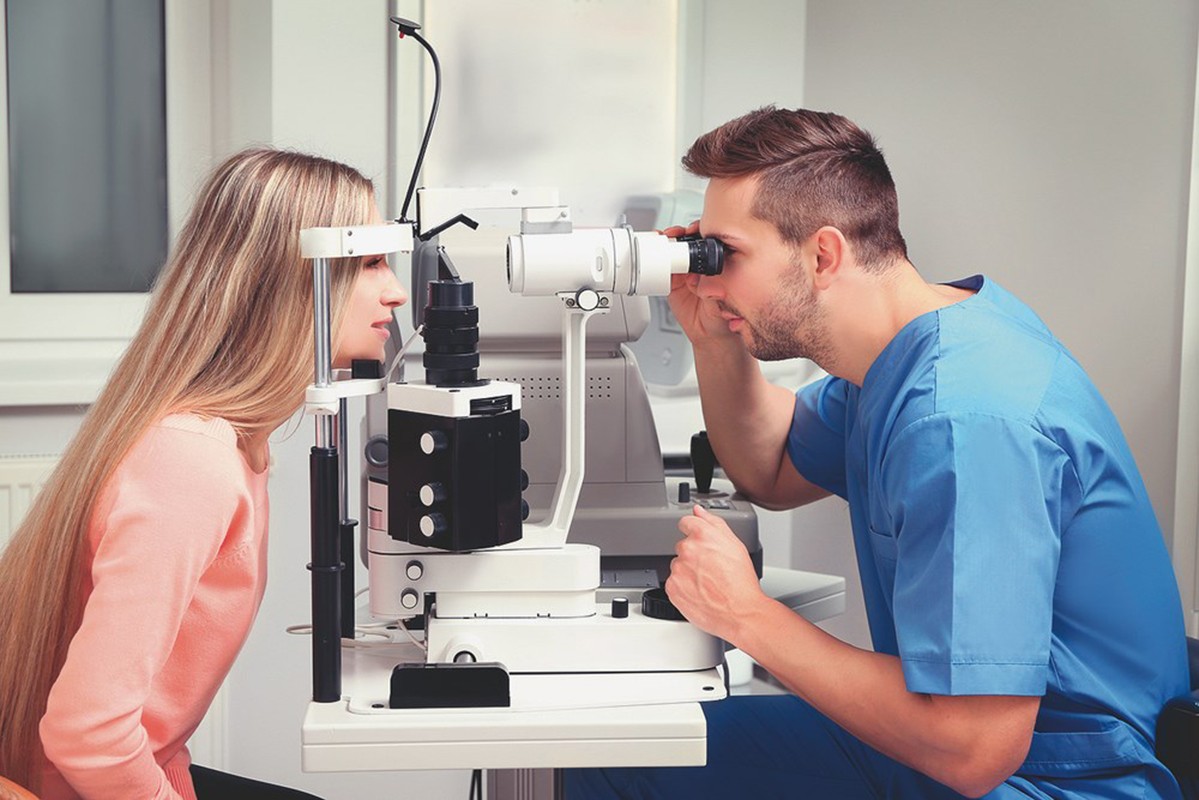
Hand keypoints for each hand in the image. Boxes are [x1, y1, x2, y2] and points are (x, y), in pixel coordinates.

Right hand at [659, 222, 740, 346]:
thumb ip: (713, 293)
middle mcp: (701, 265)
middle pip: (690, 241)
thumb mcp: (722, 303)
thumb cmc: (723, 316)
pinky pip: (663, 267)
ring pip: (675, 251)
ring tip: (666, 240)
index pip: (709, 241)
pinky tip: (655, 254)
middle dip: (682, 233)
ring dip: (669, 242)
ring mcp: (685, 272)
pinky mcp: (672, 282)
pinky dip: (657, 259)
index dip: (702, 232)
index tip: (696, 230)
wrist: (709, 334)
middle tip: (677, 234)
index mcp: (717, 264)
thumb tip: (703, 283)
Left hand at [665, 505, 768, 644]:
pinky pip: (674, 583)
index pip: (686, 523)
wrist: (740, 612)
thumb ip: (714, 522)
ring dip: (688, 572)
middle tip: (710, 569)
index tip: (698, 540)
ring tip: (707, 583)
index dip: (693, 532)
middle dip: (694, 555)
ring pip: (679, 566)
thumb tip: (699, 511)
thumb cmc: (741, 582)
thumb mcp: (735, 544)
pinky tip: (699, 592)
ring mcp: (678, 569)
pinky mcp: (672, 587)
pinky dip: (683, 587)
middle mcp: (687, 550)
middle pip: (684, 547)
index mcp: (703, 535)